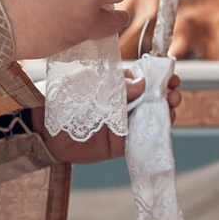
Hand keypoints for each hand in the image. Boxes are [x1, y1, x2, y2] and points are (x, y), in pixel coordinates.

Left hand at [41, 72, 180, 164]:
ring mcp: (122, 125)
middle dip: (167, 95)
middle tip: (174, 93)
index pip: (144, 80)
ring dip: (165, 113)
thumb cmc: (64, 99)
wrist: (43, 128)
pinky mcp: (119, 145)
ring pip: (150, 119)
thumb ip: (117, 86)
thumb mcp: (92, 85)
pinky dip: (154, 135)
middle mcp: (122, 105)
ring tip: (172, 107)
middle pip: (152, 100)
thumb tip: (143, 83)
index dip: (160, 77)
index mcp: (116, 86)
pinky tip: (163, 128)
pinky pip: (140, 140)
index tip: (172, 74)